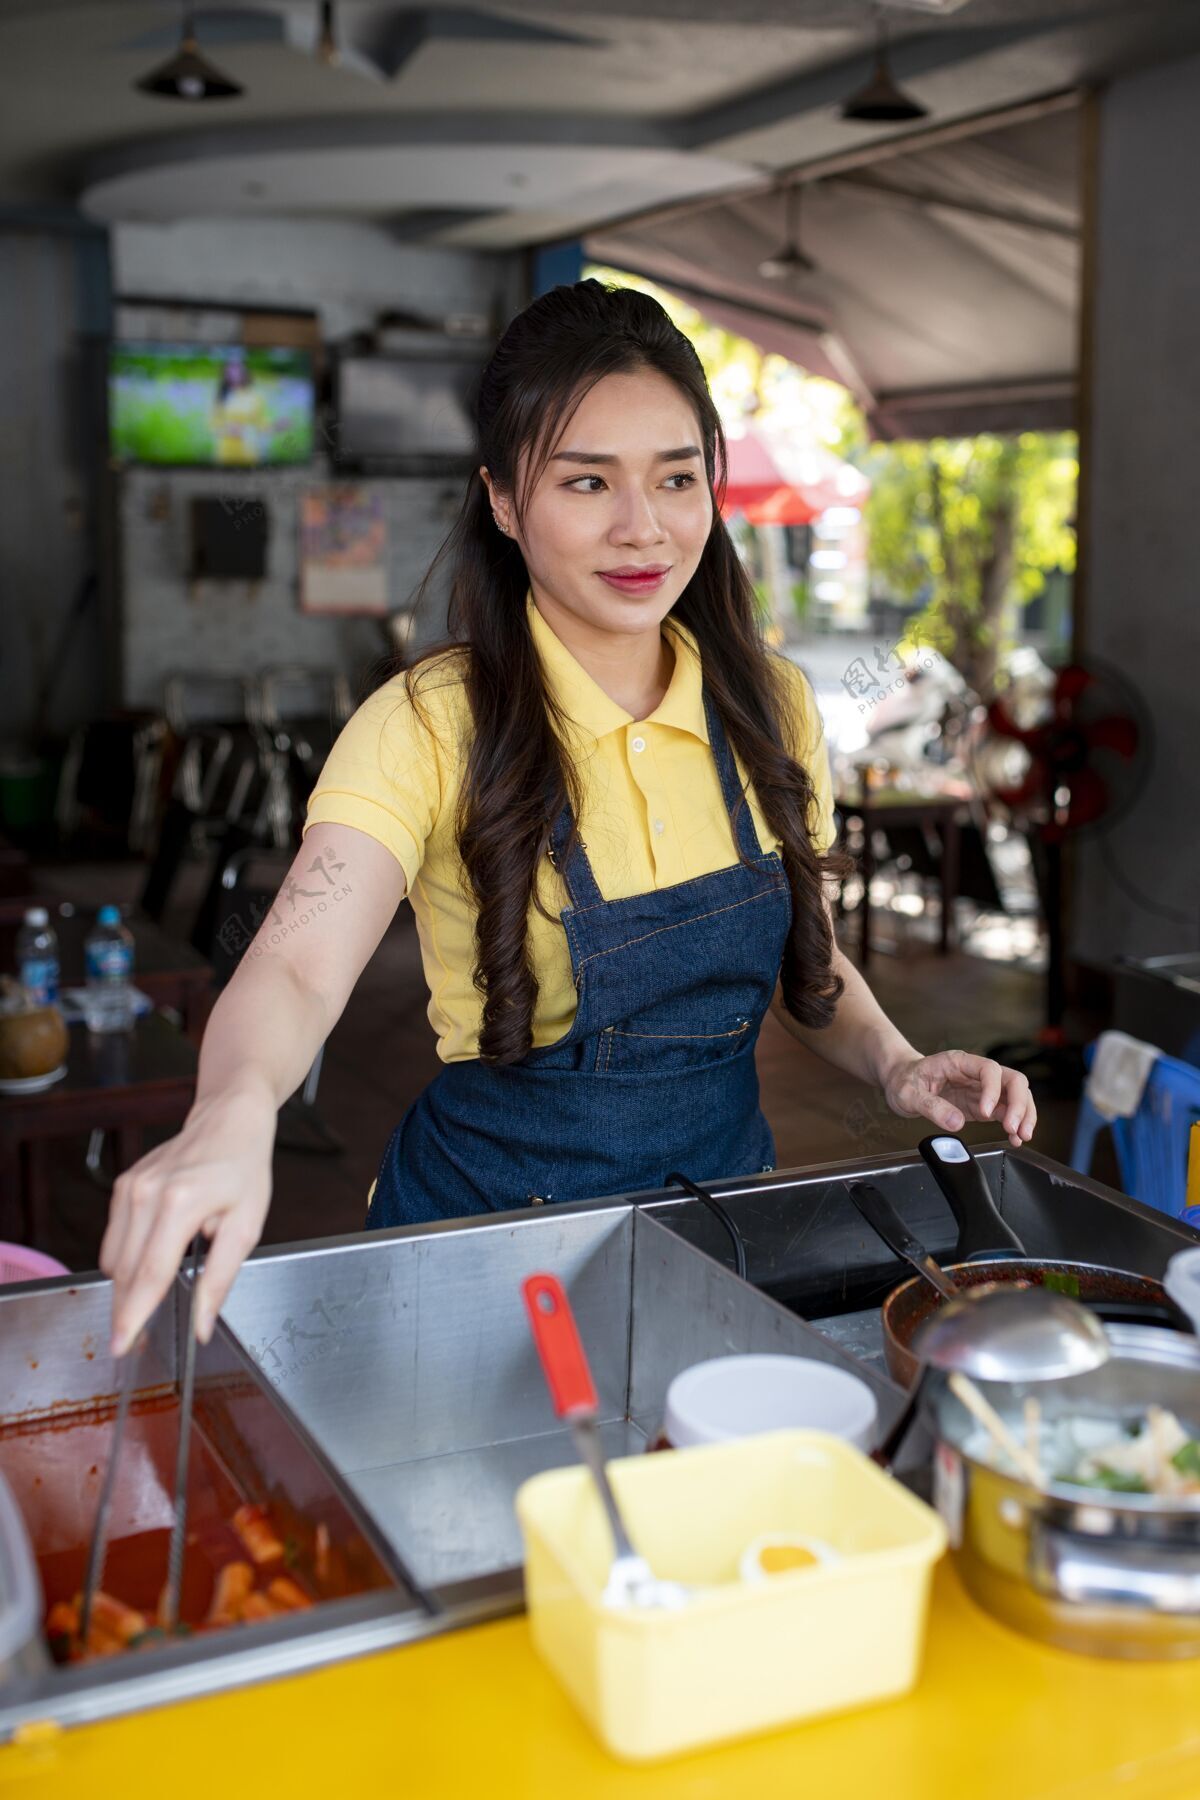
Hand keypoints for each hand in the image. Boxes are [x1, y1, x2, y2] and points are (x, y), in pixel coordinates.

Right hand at [99, 1084, 275, 1355]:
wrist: (228, 1119)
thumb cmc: (244, 1169)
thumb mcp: (247, 1227)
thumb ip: (220, 1279)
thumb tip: (201, 1326)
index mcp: (182, 1202)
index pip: (150, 1273)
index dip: (134, 1315)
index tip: (121, 1346)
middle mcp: (147, 1193)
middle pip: (125, 1272)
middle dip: (127, 1309)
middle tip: (137, 1339)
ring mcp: (130, 1187)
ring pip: (114, 1259)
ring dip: (127, 1285)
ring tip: (154, 1293)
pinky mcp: (123, 1186)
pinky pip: (115, 1239)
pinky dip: (128, 1258)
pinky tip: (154, 1254)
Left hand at [881, 1049, 1035, 1147]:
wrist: (900, 1082)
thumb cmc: (904, 1080)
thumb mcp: (908, 1094)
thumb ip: (931, 1107)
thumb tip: (955, 1122)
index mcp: (959, 1062)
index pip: (989, 1069)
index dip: (993, 1090)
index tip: (985, 1113)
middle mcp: (976, 1073)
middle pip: (1013, 1081)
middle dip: (1019, 1104)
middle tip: (1014, 1128)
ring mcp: (982, 1089)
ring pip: (1016, 1096)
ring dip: (1023, 1116)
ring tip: (1021, 1136)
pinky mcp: (982, 1105)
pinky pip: (1006, 1112)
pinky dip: (1014, 1124)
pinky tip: (1014, 1138)